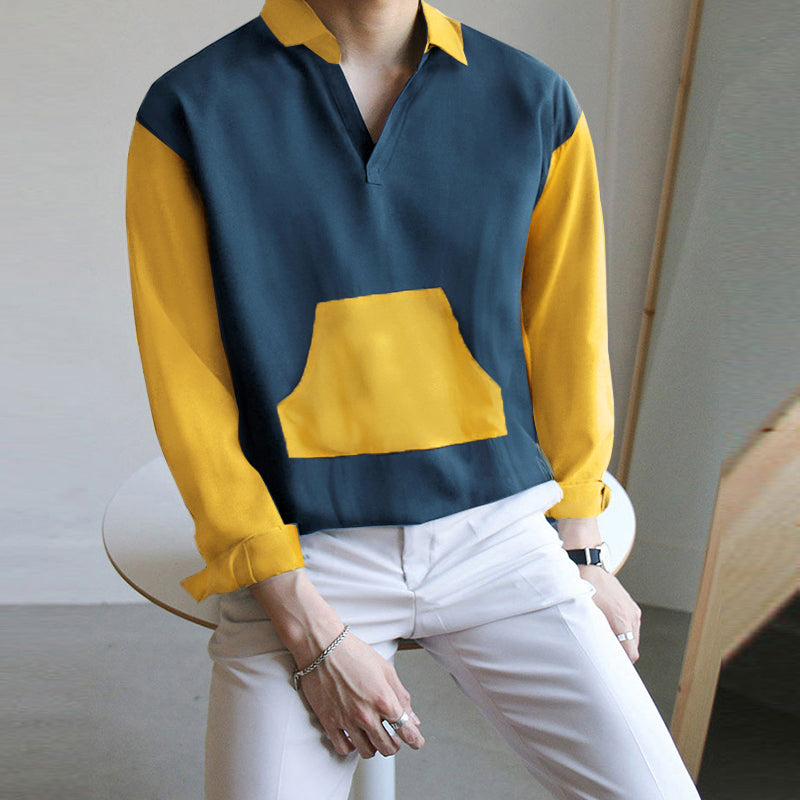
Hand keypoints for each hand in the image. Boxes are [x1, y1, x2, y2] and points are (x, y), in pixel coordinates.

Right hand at [298, 631, 424, 757]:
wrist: (322, 647)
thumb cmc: (352, 652)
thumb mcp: (385, 669)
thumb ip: (401, 695)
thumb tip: (413, 717)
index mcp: (383, 699)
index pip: (406, 730)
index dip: (415, 740)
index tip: (416, 741)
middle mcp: (366, 714)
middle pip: (387, 747)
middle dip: (395, 744)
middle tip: (394, 738)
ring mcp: (347, 720)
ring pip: (367, 751)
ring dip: (375, 747)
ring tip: (374, 737)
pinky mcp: (329, 722)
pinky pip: (343, 748)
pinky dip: (352, 747)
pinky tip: (354, 737)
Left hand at [578, 564, 641, 662]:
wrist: (588, 565)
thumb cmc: (583, 587)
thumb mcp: (583, 610)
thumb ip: (590, 630)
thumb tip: (589, 649)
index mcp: (621, 618)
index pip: (630, 652)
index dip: (622, 664)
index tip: (613, 671)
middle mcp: (631, 615)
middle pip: (633, 647)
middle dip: (621, 656)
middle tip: (606, 662)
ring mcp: (633, 610)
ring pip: (633, 638)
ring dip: (622, 643)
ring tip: (605, 645)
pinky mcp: (632, 607)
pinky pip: (631, 628)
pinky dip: (623, 633)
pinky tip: (609, 631)